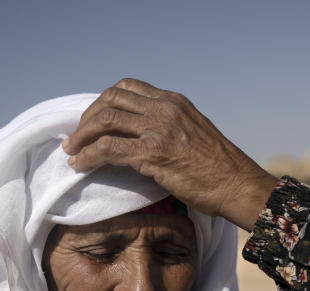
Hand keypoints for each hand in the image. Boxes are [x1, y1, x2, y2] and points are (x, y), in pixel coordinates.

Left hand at [63, 78, 278, 230]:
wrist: (237, 184)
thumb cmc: (219, 168)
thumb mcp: (194, 132)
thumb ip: (169, 126)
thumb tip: (143, 136)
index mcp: (173, 101)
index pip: (127, 87)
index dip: (103, 102)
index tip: (94, 121)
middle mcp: (164, 108)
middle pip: (110, 99)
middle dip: (87, 118)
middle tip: (77, 137)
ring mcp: (158, 129)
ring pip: (104, 120)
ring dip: (82, 136)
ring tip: (72, 151)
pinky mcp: (153, 153)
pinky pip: (108, 149)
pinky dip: (87, 156)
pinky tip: (79, 165)